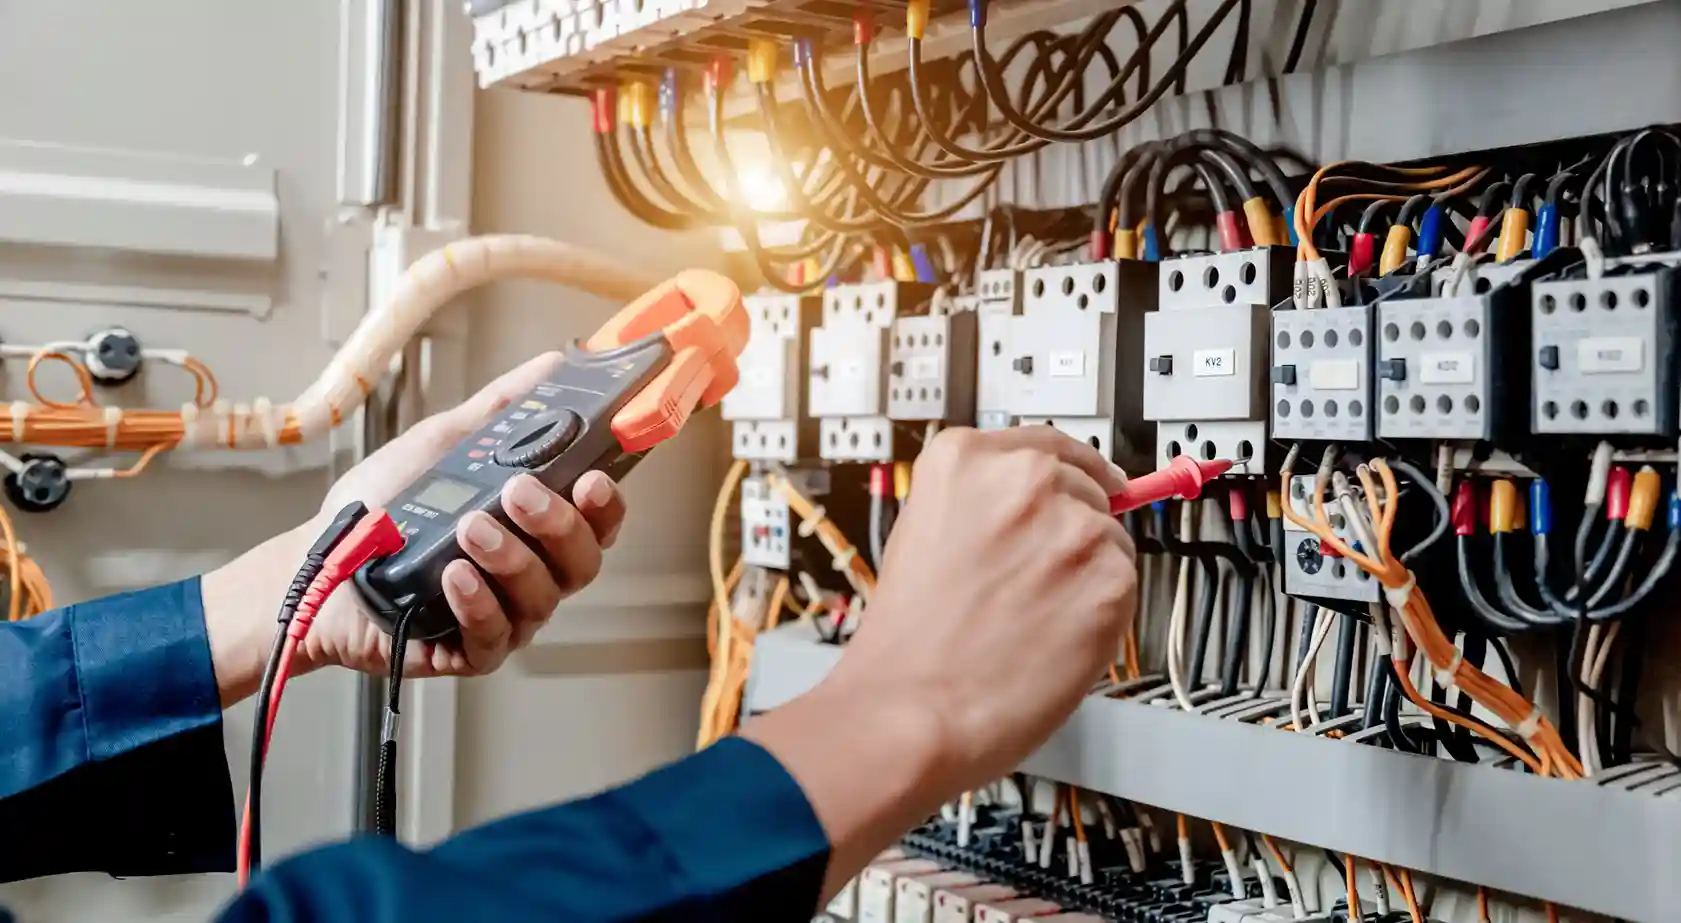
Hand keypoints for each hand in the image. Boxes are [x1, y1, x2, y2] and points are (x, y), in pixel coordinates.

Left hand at [204, 353, 626, 704]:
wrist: (317, 561)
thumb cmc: (382, 507)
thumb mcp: (445, 444)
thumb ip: (503, 409)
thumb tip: (553, 366)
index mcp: (536, 528)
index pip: (597, 521)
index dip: (606, 504)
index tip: (592, 478)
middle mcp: (531, 573)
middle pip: (582, 561)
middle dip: (558, 525)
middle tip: (519, 492)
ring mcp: (504, 615)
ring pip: (542, 597)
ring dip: (511, 558)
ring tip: (469, 527)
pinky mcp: (469, 651)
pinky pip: (494, 636)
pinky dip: (478, 602)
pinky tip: (454, 575)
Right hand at [743, 426, 1136, 898]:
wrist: (909, 710)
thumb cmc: (908, 641)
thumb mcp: (923, 532)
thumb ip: (980, 504)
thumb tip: (1039, 504)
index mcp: (965, 458)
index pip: (1047, 443)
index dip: (1069, 472)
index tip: (1086, 482)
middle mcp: (1023, 479)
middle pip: (1086, 488)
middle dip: (1070, 532)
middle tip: (1034, 583)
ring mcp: (1071, 526)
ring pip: (1111, 539)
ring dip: (1087, 574)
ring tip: (1032, 619)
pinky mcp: (1109, 579)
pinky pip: (1124, 586)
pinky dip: (1102, 615)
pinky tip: (1053, 637)